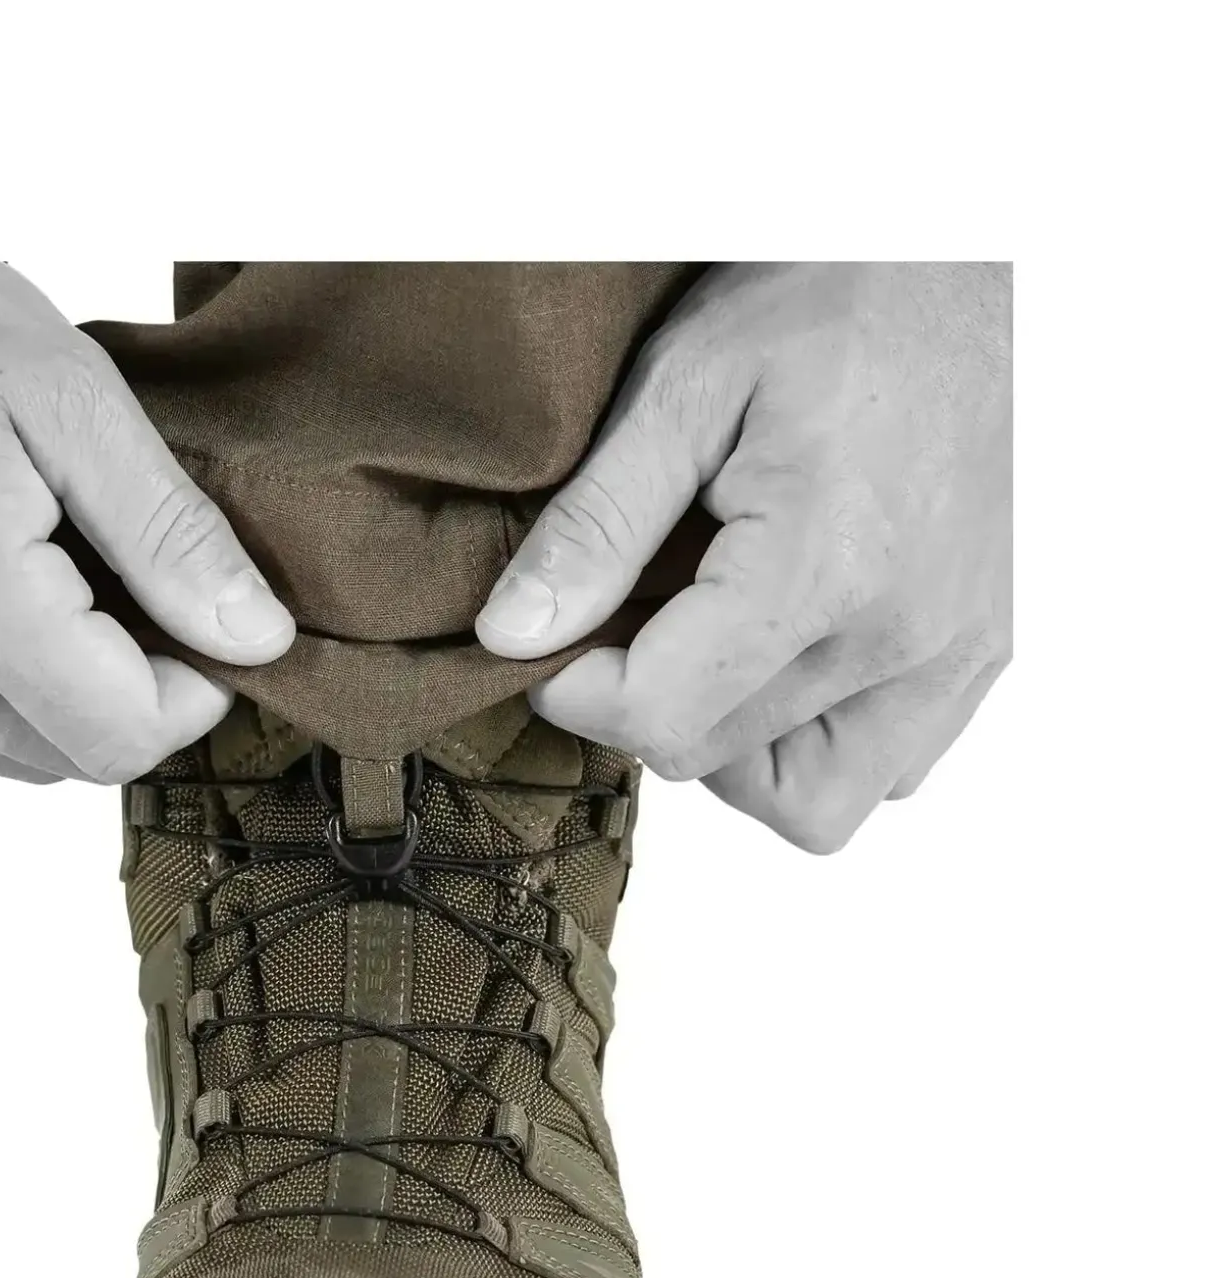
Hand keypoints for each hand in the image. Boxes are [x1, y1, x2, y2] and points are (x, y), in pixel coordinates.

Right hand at [0, 262, 294, 783]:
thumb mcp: (66, 394)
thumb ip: (169, 533)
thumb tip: (255, 638)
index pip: (121, 738)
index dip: (185, 693)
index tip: (191, 623)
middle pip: (66, 757)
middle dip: (119, 689)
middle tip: (113, 579)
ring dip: (45, 692)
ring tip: (33, 571)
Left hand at [475, 263, 1010, 851]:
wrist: (964, 254)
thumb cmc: (826, 297)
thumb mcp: (680, 386)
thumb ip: (593, 526)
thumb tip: (512, 637)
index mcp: (824, 565)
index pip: (659, 719)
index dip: (577, 690)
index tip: (558, 634)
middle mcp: (906, 635)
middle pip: (713, 759)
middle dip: (644, 703)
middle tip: (628, 615)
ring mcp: (958, 653)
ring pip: (808, 803)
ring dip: (731, 747)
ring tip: (709, 645)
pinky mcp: (985, 652)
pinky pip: (887, 770)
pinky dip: (818, 740)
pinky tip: (784, 652)